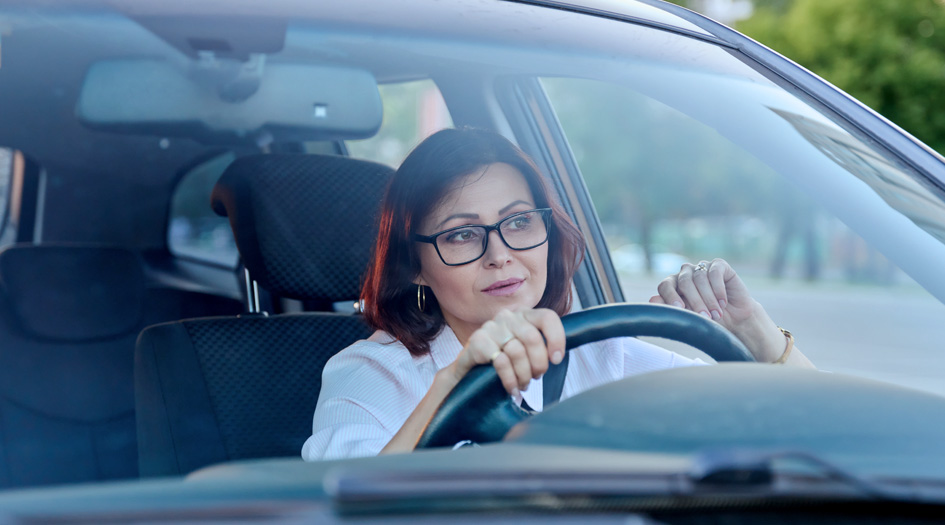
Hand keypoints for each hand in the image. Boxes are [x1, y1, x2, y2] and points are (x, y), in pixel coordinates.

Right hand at [448, 308, 564, 395]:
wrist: (468, 370)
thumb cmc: (503, 360)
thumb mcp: (524, 348)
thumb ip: (540, 346)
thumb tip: (557, 356)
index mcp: (523, 314)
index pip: (547, 318)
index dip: (556, 339)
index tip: (556, 359)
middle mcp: (507, 316)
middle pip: (533, 338)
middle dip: (538, 364)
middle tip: (535, 377)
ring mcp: (491, 327)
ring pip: (517, 352)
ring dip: (523, 375)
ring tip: (523, 385)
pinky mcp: (477, 341)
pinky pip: (501, 362)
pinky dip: (510, 380)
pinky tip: (512, 389)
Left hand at [649, 258, 759, 336]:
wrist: (736, 320)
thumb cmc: (709, 319)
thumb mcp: (689, 317)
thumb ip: (671, 308)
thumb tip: (652, 299)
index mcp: (674, 285)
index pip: (665, 286)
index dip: (670, 296)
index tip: (679, 309)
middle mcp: (685, 274)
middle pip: (684, 282)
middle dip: (695, 302)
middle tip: (705, 318)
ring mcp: (701, 267)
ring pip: (700, 278)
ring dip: (709, 299)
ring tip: (716, 314)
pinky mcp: (719, 265)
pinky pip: (714, 272)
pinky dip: (718, 289)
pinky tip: (723, 302)